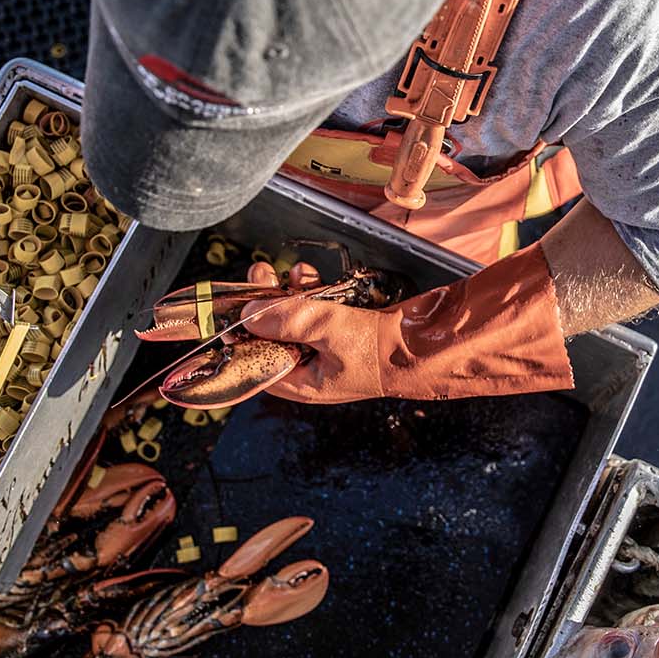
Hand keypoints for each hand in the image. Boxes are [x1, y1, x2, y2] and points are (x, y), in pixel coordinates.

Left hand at [239, 246, 572, 403]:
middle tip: (259, 274)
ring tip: (292, 272)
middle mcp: (310, 371)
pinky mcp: (341, 332)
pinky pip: (314, 311)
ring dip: (288, 293)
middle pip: (271, 336)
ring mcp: (326, 351)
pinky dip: (311, 292)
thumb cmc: (382, 351)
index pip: (255, 365)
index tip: (230, 308)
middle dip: (264, 304)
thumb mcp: (327, 329)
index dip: (240, 337)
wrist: (428, 344)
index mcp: (302, 385)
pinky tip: (312, 277)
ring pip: (292, 319)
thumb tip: (249, 313)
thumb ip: (286, 319)